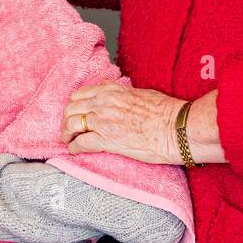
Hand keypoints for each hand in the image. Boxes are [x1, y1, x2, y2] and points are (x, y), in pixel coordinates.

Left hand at [61, 83, 182, 163]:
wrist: (175, 127)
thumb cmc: (166, 112)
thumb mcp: (142, 94)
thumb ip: (125, 96)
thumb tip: (123, 100)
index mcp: (111, 90)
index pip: (81, 93)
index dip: (75, 104)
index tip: (76, 111)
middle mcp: (103, 103)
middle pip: (72, 108)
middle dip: (68, 119)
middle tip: (69, 128)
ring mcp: (102, 121)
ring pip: (71, 124)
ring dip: (67, 133)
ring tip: (69, 140)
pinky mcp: (105, 140)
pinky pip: (80, 143)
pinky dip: (74, 148)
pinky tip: (74, 151)